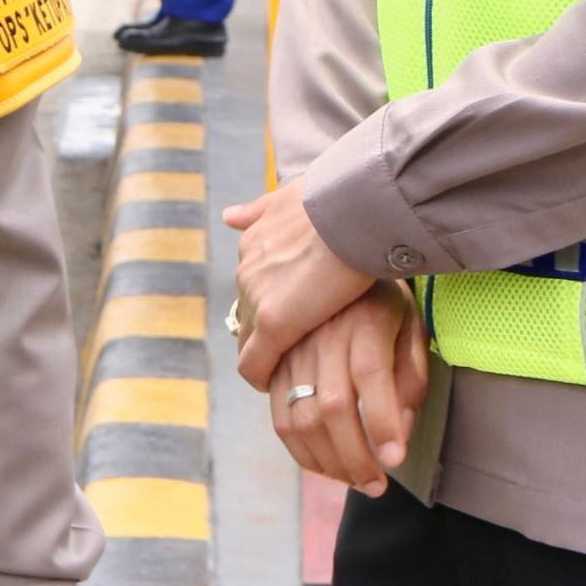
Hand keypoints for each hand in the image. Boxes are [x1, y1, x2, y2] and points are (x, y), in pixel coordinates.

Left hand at [222, 183, 375, 384]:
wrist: (356, 207)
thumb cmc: (341, 199)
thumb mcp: (292, 195)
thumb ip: (261, 208)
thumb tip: (230, 216)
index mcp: (254, 241)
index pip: (253, 285)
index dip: (269, 303)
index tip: (289, 316)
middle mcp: (248, 268)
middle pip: (248, 313)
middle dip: (265, 331)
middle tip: (291, 349)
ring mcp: (258, 297)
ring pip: (250, 339)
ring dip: (267, 355)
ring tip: (289, 372)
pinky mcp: (273, 323)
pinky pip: (255, 363)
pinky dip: (262, 379)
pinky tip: (277, 389)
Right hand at [263, 284, 429, 496]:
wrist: (332, 254)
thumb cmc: (383, 299)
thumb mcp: (410, 324)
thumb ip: (411, 375)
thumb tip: (401, 431)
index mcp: (367, 317)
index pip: (373, 373)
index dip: (383, 421)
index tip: (396, 460)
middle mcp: (326, 331)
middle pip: (334, 404)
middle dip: (356, 457)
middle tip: (376, 486)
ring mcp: (295, 347)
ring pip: (301, 416)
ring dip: (328, 461)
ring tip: (354, 480)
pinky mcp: (276, 364)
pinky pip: (279, 415)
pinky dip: (301, 450)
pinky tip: (325, 465)